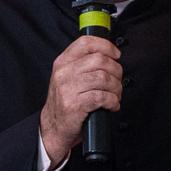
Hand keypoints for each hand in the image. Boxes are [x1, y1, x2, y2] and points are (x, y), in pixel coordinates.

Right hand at [39, 35, 121, 165]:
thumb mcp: (67, 77)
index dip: (106, 46)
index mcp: (63, 62)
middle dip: (116, 71)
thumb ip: (83, 64)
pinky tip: (111, 104)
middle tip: (117, 82)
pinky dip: (112, 101)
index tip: (116, 55)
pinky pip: (102, 97)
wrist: (53, 127)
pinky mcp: (74, 105)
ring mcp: (68, 89)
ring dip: (116, 88)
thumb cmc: (65, 102)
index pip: (86, 43)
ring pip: (104, 78)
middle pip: (100, 60)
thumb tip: (110, 57)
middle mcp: (64, 73)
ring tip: (115, 95)